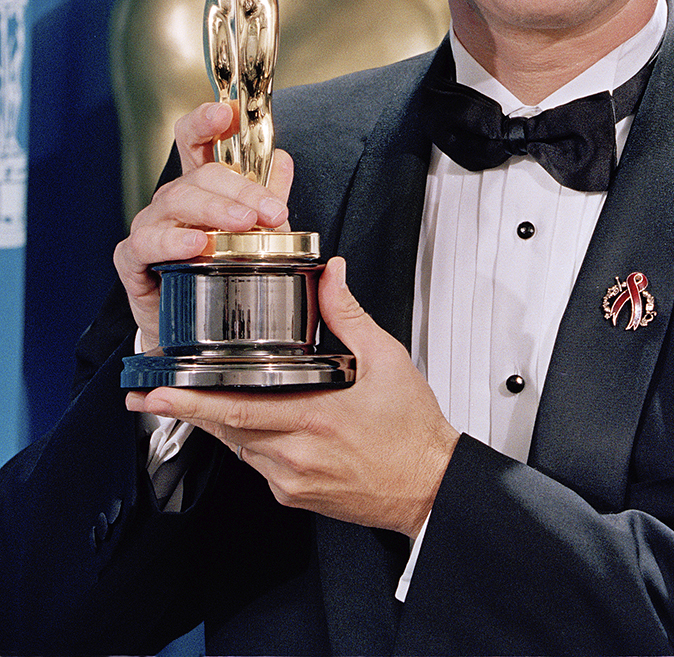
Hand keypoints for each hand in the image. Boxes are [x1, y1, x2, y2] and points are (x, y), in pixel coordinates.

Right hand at [114, 102, 293, 351]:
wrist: (196, 328)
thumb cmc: (222, 270)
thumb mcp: (253, 230)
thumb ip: (267, 194)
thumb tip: (284, 159)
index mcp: (199, 186)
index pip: (195, 141)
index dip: (207, 122)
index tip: (227, 112)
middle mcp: (172, 200)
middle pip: (199, 176)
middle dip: (240, 190)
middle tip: (271, 211)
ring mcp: (150, 227)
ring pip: (177, 204)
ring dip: (214, 212)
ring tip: (243, 225)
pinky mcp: (132, 259)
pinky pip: (147, 244)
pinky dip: (172, 242)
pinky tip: (194, 245)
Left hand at [125, 258, 459, 537]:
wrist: (430, 484)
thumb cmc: (412, 427)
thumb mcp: (387, 358)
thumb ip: (348, 313)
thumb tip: (331, 272)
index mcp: (313, 418)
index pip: (238, 409)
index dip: (195, 400)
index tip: (161, 390)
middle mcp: (295, 456)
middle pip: (226, 429)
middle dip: (186, 409)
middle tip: (148, 393)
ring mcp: (291, 481)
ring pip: (239, 446)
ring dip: (215, 422)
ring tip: (188, 399)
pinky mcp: (294, 496)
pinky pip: (257, 464)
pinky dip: (246, 439)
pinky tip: (246, 420)